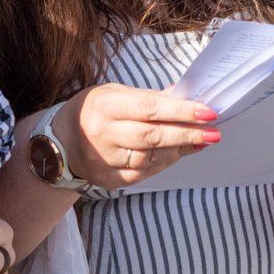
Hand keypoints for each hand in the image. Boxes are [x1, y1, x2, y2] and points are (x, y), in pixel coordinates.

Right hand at [53, 82, 220, 190]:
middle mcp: (102, 134)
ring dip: (180, 149)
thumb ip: (150, 97)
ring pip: (151, 157)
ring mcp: (106, 160)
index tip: (207, 112)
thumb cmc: (93, 110)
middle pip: (152, 137)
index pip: (148, 109)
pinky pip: (146, 172)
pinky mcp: (111, 180)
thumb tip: (187, 96)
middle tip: (213, 132)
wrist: (60, 141)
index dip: (180, 112)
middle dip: (187, 134)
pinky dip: (166, 162)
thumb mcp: (115, 93)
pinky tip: (178, 153)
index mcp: (104, 105)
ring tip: (201, 141)